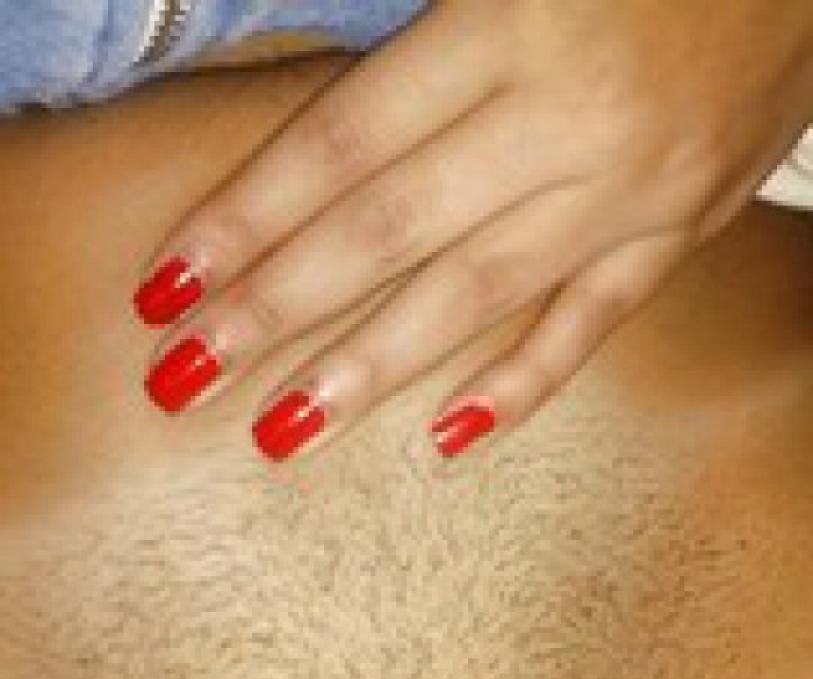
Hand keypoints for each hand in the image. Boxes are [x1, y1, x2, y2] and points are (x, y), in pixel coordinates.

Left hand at [133, 0, 812, 464]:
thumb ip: (421, 46)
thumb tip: (311, 148)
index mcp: (512, 22)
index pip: (345, 143)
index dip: (247, 217)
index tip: (170, 287)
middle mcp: (567, 118)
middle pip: (389, 232)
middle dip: (275, 309)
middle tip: (183, 378)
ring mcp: (630, 189)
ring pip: (477, 294)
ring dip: (369, 369)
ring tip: (282, 432)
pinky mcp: (681, 232)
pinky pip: (591, 325)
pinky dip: (519, 386)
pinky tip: (443, 438)